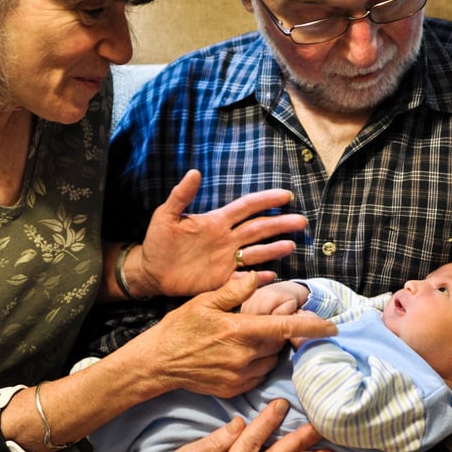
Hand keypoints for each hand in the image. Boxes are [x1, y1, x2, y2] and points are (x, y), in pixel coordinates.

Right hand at [136, 275, 336, 397]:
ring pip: (271, 360)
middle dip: (282, 333)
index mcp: (240, 330)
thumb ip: (234, 290)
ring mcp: (240, 376)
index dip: (312, 327)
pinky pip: (259, 375)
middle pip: (280, 343)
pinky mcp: (235, 389)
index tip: (332, 327)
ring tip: (250, 338)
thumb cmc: (180, 328)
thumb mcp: (204, 301)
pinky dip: (258, 363)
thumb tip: (259, 278)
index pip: (286, 328)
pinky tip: (242, 354)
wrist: (159, 362)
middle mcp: (244, 356)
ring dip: (270, 349)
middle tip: (268, 322)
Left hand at [137, 170, 307, 296]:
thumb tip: (195, 172)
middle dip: (280, 224)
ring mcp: (226, 259)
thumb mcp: (166, 215)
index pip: (247, 207)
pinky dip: (258, 277)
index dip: (266, 200)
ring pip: (256, 252)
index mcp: (217, 221)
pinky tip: (272, 275)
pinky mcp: (221, 279)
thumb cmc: (158, 241)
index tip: (286, 195)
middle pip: (259, 228)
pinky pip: (243, 277)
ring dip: (274, 249)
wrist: (150, 270)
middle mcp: (227, 239)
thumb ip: (181, 195)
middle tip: (301, 221)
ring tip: (292, 245)